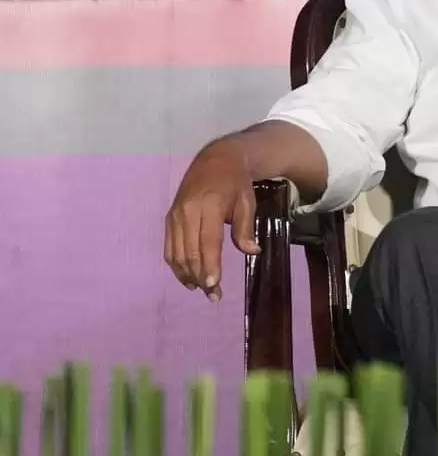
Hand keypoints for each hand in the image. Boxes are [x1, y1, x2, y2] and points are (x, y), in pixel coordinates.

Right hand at [162, 140, 259, 301]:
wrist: (214, 160)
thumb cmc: (235, 183)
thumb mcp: (247, 202)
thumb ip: (245, 228)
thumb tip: (252, 252)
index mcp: (208, 207)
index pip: (207, 242)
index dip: (209, 265)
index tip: (213, 284)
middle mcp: (187, 213)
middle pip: (190, 252)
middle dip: (200, 276)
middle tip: (213, 295)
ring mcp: (174, 216)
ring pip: (176, 253)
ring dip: (187, 274)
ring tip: (201, 289)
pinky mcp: (169, 219)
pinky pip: (169, 247)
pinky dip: (175, 264)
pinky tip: (186, 277)